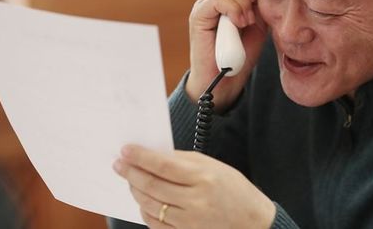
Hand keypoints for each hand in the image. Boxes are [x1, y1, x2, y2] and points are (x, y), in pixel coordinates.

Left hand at [113, 145, 275, 228]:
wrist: (253, 223)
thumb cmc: (234, 190)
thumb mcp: (213, 166)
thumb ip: (183, 161)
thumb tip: (153, 155)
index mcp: (203, 177)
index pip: (163, 166)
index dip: (140, 157)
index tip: (125, 150)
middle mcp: (196, 201)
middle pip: (152, 186)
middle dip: (131, 173)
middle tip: (118, 164)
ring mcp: (190, 222)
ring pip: (151, 205)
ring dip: (135, 191)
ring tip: (129, 179)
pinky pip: (156, 224)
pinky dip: (145, 211)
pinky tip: (142, 200)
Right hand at [187, 0, 267, 111]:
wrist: (225, 80)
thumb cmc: (241, 53)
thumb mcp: (258, 22)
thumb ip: (260, 2)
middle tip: (254, 1)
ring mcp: (203, 6)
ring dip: (242, 1)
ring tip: (247, 21)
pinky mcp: (198, 17)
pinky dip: (233, 9)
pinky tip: (240, 23)